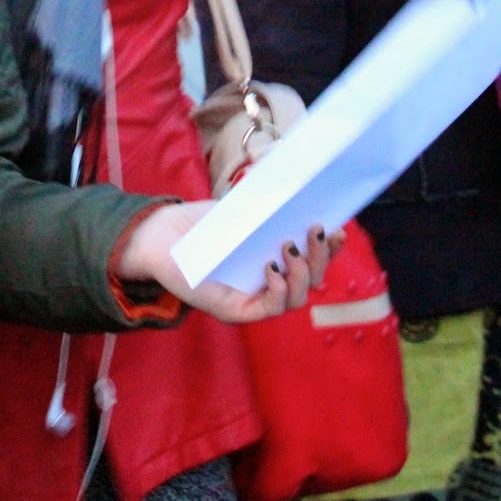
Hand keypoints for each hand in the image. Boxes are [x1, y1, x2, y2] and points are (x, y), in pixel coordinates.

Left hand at [115, 202, 331, 324]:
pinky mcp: (233, 310)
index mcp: (275, 262)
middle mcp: (267, 285)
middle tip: (317, 230)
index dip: (329, 250)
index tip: (339, 230)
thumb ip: (270, 209)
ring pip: (294, 298)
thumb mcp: (242, 212)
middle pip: (310, 281)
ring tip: (290, 248)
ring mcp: (252, 300)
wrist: (161, 235)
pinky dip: (277, 291)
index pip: (312, 262)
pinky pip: (267, 309)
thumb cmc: (201, 224)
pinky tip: (272, 270)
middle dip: (319, 257)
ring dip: (301, 273)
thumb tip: (300, 190)